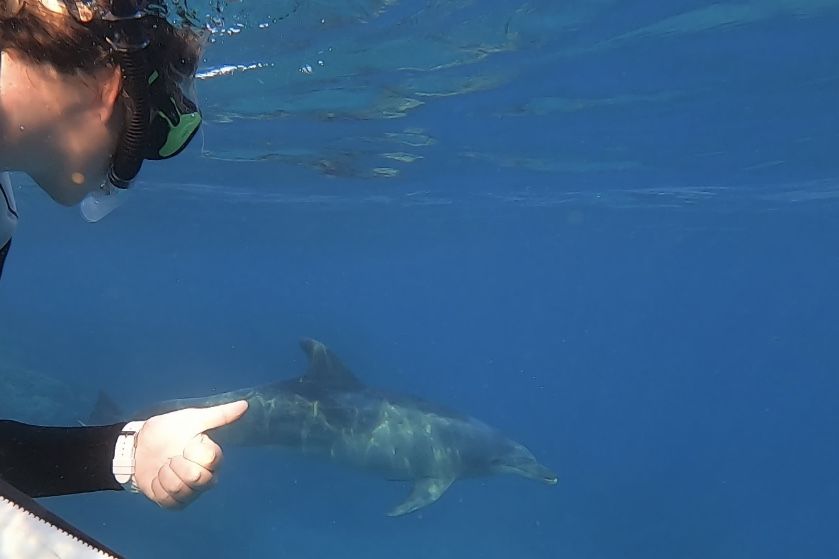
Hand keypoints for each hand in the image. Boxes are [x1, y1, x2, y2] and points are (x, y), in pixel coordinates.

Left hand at [132, 400, 247, 508]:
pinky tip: (156, 479)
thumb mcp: (191, 419)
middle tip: (172, 457)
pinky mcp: (174, 504)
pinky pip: (167, 501)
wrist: (138, 445)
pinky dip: (157, 487)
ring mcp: (191, 492)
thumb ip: (219, 415)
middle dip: (178, 465)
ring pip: (181, 489)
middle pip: (197, 477)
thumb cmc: (168, 430)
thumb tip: (245, 404)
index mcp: (212, 457)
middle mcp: (206, 477)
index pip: (211, 459)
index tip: (185, 443)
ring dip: (165, 475)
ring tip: (163, 467)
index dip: (193, 451)